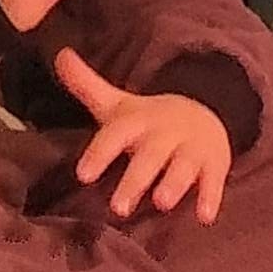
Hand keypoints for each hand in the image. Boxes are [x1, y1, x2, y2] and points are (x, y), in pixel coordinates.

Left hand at [55, 46, 232, 223]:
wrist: (203, 113)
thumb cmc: (148, 121)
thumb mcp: (118, 104)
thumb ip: (86, 85)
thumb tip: (58, 54)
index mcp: (138, 120)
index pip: (116, 134)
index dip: (100, 153)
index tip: (83, 175)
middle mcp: (164, 133)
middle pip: (149, 155)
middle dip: (135, 179)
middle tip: (118, 208)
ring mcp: (191, 147)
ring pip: (182, 167)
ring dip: (173, 184)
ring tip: (161, 203)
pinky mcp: (213, 163)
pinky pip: (213, 180)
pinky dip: (210, 197)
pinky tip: (204, 216)